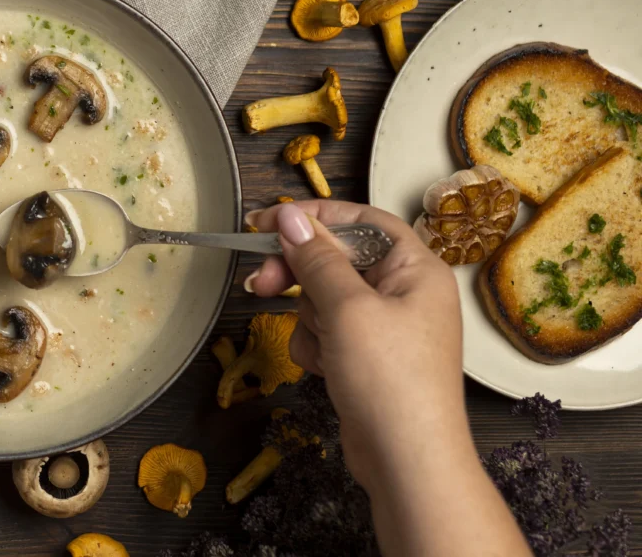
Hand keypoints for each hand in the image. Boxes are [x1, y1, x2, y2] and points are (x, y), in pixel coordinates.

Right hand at [247, 199, 529, 556]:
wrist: (407, 462)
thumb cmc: (390, 380)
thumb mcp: (347, 309)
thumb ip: (316, 258)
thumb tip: (290, 216)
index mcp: (416, 268)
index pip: (361, 220)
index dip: (315, 216)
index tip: (267, 222)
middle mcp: (404, 292)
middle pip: (337, 260)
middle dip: (300, 275)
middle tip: (261, 282)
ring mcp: (385, 327)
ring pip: (325, 298)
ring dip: (310, 320)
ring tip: (322, 348)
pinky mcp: (366, 357)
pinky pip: (327, 332)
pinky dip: (316, 347)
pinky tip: (324, 369)